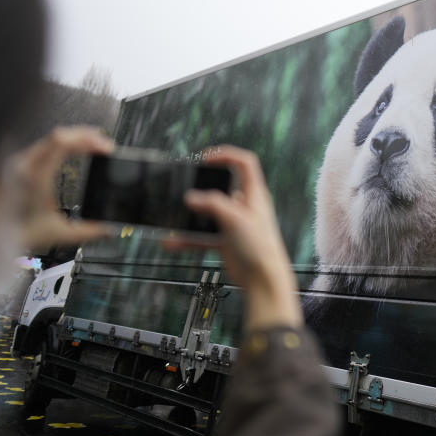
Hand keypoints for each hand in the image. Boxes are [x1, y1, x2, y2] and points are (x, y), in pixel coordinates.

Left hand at [8, 126, 114, 250]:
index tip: (105, 148)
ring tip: (94, 145)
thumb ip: (88, 232)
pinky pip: (46, 145)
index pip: (63, 143)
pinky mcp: (20, 164)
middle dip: (87, 136)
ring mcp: (21, 162)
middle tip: (105, 145)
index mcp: (35, 177)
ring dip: (76, 138)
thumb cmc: (17, 231)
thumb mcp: (58, 234)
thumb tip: (108, 229)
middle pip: (60, 135)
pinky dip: (64, 143)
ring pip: (52, 138)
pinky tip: (75, 149)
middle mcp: (25, 165)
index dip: (88, 140)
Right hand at [173, 145, 301, 330]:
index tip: (206, 158)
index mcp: (254, 194)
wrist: (263, 280)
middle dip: (202, 187)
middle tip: (184, 186)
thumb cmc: (260, 247)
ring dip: (190, 217)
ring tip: (172, 217)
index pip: (245, 164)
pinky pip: (202, 236)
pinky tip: (172, 242)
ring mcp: (234, 223)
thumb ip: (213, 204)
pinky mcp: (226, 241)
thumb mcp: (236, 219)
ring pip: (208, 214)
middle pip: (221, 187)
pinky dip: (188, 239)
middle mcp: (244, 206)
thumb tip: (191, 197)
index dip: (227, 155)